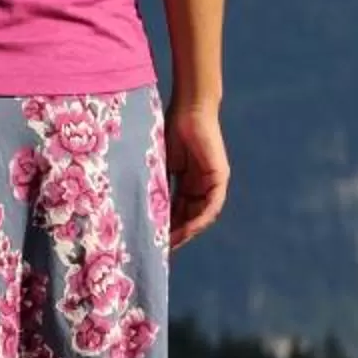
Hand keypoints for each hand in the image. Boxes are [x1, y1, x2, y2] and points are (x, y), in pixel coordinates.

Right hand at [164, 101, 228, 249]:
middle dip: (175, 234)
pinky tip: (188, 228)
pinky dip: (200, 218)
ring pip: (200, 215)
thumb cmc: (171, 129)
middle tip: (160, 249)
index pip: (176, 211)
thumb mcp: (160, 164)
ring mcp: (211, 183)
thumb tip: (138, 204)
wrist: (189, 109)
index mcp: (186, 183)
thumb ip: (156, 183)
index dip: (165, 226)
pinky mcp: (219, 179)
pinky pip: (211, 206)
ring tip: (171, 243)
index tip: (151, 239)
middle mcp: (200, 187)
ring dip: (187, 231)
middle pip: (188, 217)